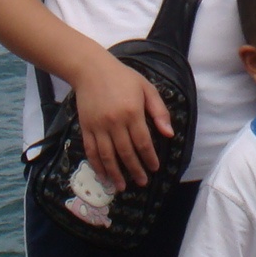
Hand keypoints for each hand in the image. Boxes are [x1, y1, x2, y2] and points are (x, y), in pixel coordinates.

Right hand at [70, 53, 174, 191]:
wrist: (91, 70)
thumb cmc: (123, 78)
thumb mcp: (147, 88)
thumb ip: (159, 111)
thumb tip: (169, 134)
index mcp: (132, 112)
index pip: (143, 142)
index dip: (149, 158)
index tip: (155, 168)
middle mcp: (115, 122)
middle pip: (126, 153)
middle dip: (135, 170)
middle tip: (142, 182)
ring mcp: (98, 126)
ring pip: (107, 156)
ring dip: (115, 173)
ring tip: (122, 186)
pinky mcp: (86, 127)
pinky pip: (91, 151)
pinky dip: (97, 165)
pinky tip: (103, 175)